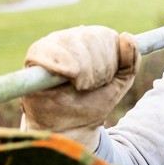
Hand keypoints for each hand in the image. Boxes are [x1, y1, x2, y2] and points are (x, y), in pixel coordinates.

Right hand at [20, 25, 137, 149]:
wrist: (72, 128)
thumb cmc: (92, 104)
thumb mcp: (119, 84)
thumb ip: (130, 62)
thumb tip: (126, 36)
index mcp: (89, 42)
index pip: (103, 35)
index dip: (109, 59)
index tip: (105, 81)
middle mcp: (69, 40)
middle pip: (88, 37)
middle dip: (96, 67)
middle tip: (89, 87)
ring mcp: (51, 47)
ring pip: (70, 41)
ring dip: (80, 69)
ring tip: (78, 87)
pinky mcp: (33, 58)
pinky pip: (45, 49)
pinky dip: (58, 60)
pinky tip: (67, 74)